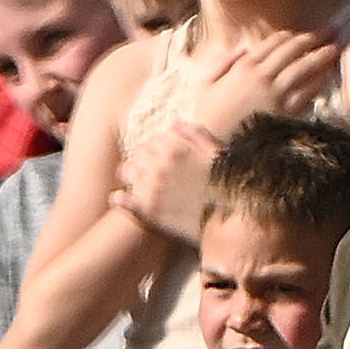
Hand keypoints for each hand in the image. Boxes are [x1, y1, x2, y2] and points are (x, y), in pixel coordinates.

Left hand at [112, 117, 222, 242]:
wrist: (230, 225)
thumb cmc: (229, 190)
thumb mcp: (218, 155)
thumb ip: (197, 135)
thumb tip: (176, 123)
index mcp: (176, 149)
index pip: (154, 140)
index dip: (157, 148)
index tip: (160, 157)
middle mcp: (160, 165)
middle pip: (137, 153)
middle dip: (142, 160)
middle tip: (147, 170)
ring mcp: (152, 188)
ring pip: (127, 172)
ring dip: (130, 175)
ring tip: (135, 183)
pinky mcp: (149, 211)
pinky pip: (123, 200)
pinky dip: (120, 198)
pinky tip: (119, 198)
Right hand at [183, 30, 340, 140]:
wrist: (213, 146)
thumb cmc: (207, 117)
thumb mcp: (207, 84)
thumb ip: (225, 62)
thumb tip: (244, 48)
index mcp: (243, 66)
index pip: (273, 43)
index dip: (290, 36)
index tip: (300, 34)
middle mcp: (262, 76)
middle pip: (293, 50)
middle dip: (313, 38)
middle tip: (330, 30)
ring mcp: (275, 95)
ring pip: (303, 68)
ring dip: (321, 56)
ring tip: (335, 48)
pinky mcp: (285, 114)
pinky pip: (306, 93)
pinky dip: (318, 81)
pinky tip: (327, 75)